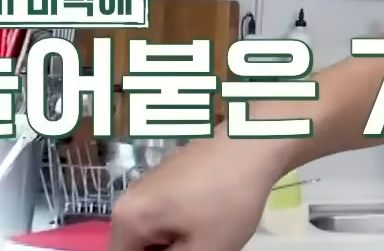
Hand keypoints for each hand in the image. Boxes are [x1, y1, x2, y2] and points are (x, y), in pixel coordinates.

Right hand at [109, 134, 289, 250]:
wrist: (255, 143)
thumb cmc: (228, 199)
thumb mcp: (205, 249)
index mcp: (127, 218)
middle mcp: (129, 199)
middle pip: (139, 248)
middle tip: (202, 245)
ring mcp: (149, 185)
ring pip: (155, 233)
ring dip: (178, 243)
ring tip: (209, 235)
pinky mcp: (168, 178)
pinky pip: (166, 216)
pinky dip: (183, 227)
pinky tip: (211, 222)